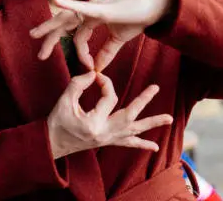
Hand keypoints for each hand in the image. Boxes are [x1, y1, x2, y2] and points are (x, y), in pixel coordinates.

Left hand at [30, 0, 174, 70]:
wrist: (154, 7)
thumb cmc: (137, 19)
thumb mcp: (118, 39)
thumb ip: (106, 53)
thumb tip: (97, 69)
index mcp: (93, 18)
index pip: (78, 37)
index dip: (81, 54)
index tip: (89, 68)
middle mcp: (89, 11)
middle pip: (64, 25)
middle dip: (50, 38)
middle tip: (40, 55)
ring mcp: (94, 8)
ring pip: (66, 18)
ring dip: (50, 27)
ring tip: (34, 35)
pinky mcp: (102, 8)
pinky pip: (82, 8)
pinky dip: (69, 5)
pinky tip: (57, 1)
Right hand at [47, 71, 172, 158]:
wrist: (53, 144)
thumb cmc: (57, 121)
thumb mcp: (64, 100)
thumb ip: (78, 84)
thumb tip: (94, 74)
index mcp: (93, 123)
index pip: (108, 97)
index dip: (104, 83)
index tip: (96, 76)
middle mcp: (104, 133)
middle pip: (129, 115)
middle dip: (143, 100)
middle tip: (155, 88)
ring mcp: (108, 140)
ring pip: (134, 131)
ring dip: (152, 123)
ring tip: (170, 119)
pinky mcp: (109, 142)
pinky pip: (128, 144)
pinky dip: (142, 144)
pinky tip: (155, 147)